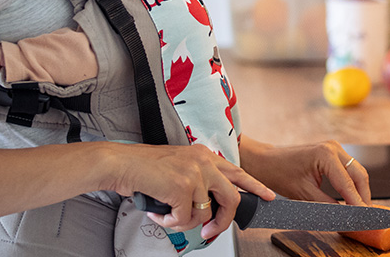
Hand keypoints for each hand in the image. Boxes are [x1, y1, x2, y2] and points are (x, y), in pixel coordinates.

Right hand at [98, 143, 274, 239]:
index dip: (255, 186)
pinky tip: (159, 213)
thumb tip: (209, 207)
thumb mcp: (180, 167)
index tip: (268, 196)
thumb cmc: (145, 168)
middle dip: (223, 222)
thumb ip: (198, 180)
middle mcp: (203, 162)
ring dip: (184, 223)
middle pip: (232, 198)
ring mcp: (195, 174)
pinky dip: (170, 222)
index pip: (238, 172)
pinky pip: (186, 219)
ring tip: (167, 215)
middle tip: (210, 232)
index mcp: (204, 156)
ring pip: (205, 214)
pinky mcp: (182, 188)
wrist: (121, 164)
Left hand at [239, 137, 370, 205]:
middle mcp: (333, 147)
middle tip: (365, 215)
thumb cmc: (279, 174)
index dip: (357, 202)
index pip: (348, 183)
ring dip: (359, 189)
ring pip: (357, 170)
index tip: (363, 217)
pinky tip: (352, 197)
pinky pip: (349, 168)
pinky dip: (352, 182)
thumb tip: (344, 216)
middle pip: (359, 174)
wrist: (266, 161)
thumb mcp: (303, 194)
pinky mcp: (332, 151)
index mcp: (326, 155)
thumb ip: (326, 205)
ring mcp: (334, 147)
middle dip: (363, 196)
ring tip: (360, 208)